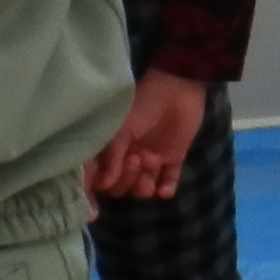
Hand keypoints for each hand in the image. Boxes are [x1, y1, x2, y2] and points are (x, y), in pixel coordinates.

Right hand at [87, 69, 208, 203]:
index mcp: (112, 150)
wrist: (178, 88)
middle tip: (137, 159)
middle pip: (121, 186)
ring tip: (150, 170)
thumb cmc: (144, 105)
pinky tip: (165, 190)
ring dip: (143, 187)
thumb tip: (103, 186)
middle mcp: (128, 158)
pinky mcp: (173, 158)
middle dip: (126, 180)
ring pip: (142, 188)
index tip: (104, 187)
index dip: (101, 185)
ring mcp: (151, 160)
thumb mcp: (122, 129)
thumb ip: (112, 157)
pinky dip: (166, 190)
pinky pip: (168, 182)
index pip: (101, 176)